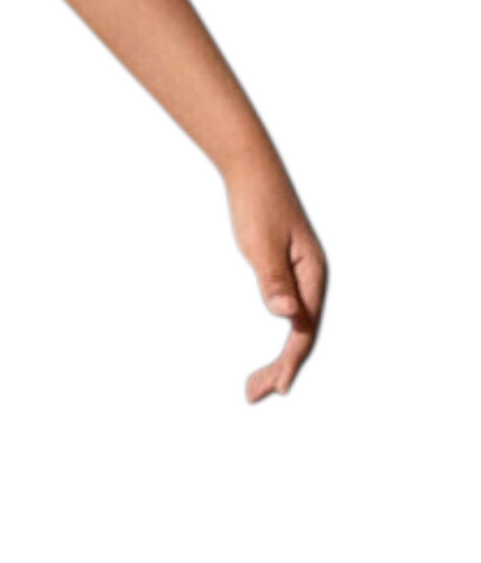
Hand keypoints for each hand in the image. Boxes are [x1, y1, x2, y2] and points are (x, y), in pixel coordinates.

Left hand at [225, 148, 326, 400]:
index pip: (304, 329)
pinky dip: (277, 334)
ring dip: (278, 357)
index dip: (290, 361)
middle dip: (281, 368)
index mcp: (311, 275)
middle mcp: (311, 279)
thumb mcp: (261, 243)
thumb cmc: (257, 204)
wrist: (251, 169)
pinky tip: (269, 350)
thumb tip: (287, 315)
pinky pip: (287, 312)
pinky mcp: (286, 270)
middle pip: (302, 334)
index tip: (278, 388)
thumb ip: (273, 280)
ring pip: (295, 326)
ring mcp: (300, 276)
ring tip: (254, 385)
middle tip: (252, 394)